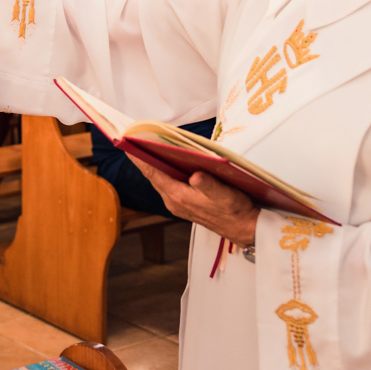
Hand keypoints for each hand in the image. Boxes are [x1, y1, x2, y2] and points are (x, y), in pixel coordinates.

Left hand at [127, 156, 259, 245]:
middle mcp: (174, 201)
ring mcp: (178, 204)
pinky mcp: (185, 204)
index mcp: (179, 197)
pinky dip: (164, 172)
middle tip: (132, 140)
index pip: (153, 173)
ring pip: (160, 180)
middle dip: (142, 159)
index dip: (138, 158)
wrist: (245, 229)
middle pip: (153, 176)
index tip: (126, 144)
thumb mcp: (224, 195)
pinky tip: (167, 162)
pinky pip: (168, 184)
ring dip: (153, 165)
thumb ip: (209, 185)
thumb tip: (196, 176)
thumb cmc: (235, 211)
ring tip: (145, 147)